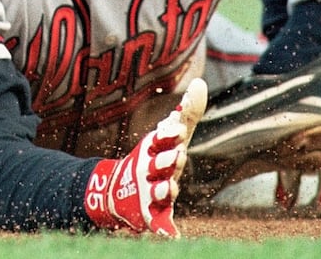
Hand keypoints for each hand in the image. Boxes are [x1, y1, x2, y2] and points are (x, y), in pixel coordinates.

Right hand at [84, 78, 207, 236]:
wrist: (119, 190)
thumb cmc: (154, 157)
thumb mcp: (170, 135)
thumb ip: (188, 112)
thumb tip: (200, 82)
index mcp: (154, 149)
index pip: (162, 139)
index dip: (170, 134)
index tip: (178, 129)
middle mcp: (150, 170)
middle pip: (161, 165)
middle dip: (168, 160)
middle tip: (178, 155)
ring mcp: (149, 192)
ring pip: (158, 191)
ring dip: (163, 189)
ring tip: (168, 189)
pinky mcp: (152, 214)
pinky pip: (159, 224)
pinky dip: (165, 231)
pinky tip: (173, 237)